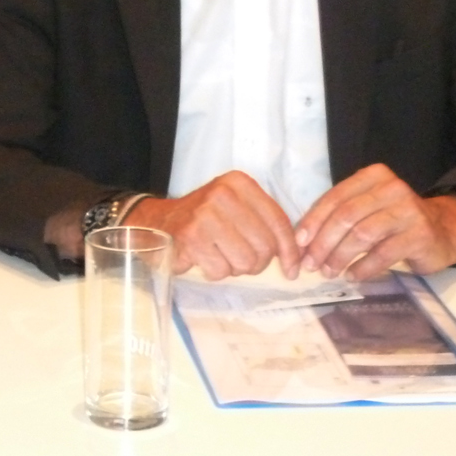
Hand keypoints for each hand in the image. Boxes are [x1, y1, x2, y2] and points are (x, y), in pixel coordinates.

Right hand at [123, 171, 300, 278]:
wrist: (157, 221)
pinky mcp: (190, 238)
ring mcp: (205, 215)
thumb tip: (298, 259)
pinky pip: (221, 271)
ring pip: (245, 262)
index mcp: (238, 183)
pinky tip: (203, 258)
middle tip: (240, 258)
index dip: (289, 251)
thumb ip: (265, 224)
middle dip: (256, 262)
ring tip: (220, 255)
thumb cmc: (204, 219)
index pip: (278, 222)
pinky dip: (214, 272)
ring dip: (234, 267)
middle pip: (264, 246)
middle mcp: (222, 194)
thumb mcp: (236, 208)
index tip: (292, 269)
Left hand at [295, 164, 455, 279]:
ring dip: (340, 256)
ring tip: (329, 272)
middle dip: (323, 243)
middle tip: (310, 264)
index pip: (335, 198)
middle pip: (346, 216)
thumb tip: (302, 242)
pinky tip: (352, 276)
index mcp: (372, 176)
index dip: (313, 221)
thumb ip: (338, 216)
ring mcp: (408, 210)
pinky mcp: (420, 235)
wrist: (443, 231)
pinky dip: (363, 267)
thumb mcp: (366, 208)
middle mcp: (391, 188)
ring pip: (362, 234)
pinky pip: (383, 253)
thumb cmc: (393, 220)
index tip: (299, 244)